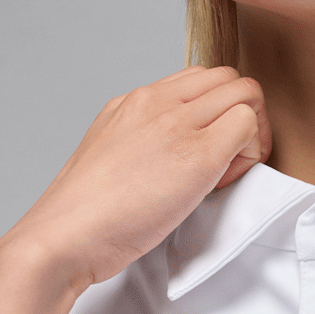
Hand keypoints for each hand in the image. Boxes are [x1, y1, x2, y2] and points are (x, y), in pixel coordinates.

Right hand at [3, 66, 271, 291]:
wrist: (64, 236)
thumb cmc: (84, 214)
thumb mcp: (108, 155)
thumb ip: (140, 141)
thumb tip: (170, 152)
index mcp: (134, 102)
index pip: (197, 79)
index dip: (213, 110)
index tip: (204, 148)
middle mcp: (156, 101)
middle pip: (226, 77)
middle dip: (240, 112)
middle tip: (229, 159)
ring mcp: (177, 122)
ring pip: (245, 91)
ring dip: (250, 129)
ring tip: (225, 171)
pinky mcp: (198, 152)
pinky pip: (248, 123)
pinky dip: (250, 151)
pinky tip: (221, 182)